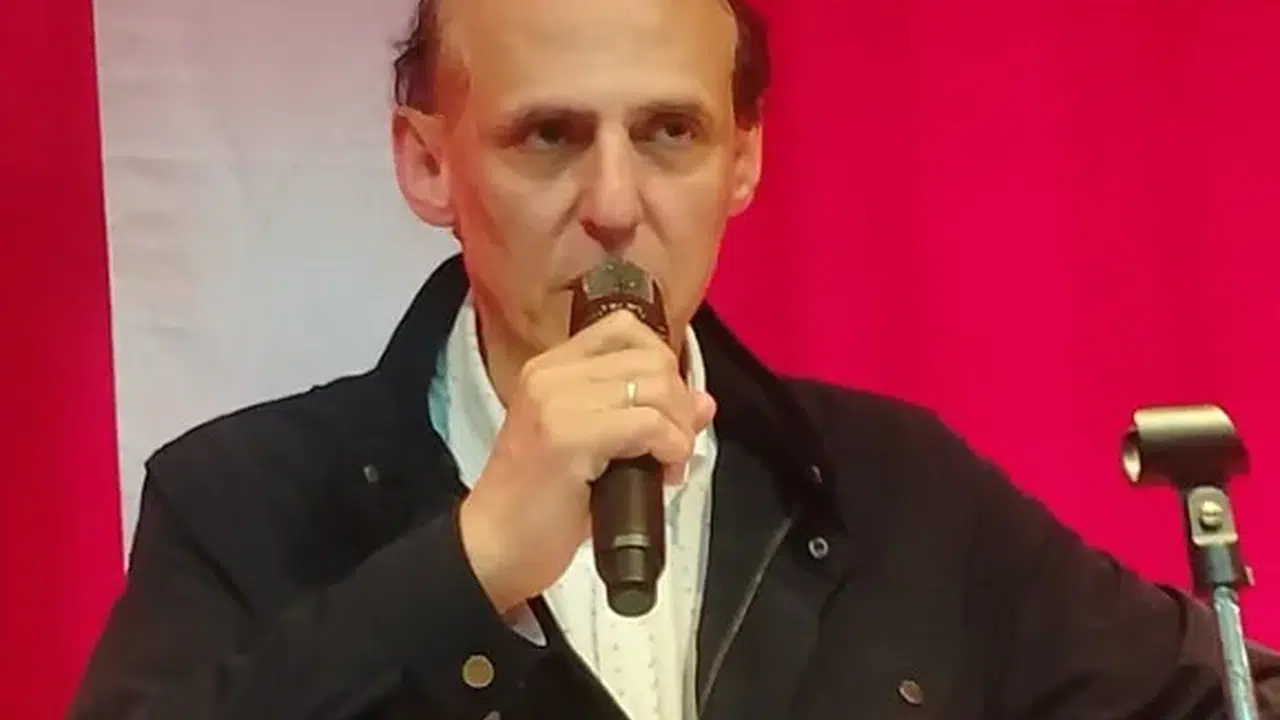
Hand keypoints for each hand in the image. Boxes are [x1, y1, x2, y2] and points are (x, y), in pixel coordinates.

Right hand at [458, 311, 716, 614]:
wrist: (494, 548)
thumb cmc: (539, 504)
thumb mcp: (594, 448)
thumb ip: (643, 415)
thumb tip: (702, 402)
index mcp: (550, 369)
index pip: (626, 328)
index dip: (664, 365)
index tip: (666, 409)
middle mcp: (550, 375)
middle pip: (652, 357)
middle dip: (680, 404)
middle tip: (672, 446)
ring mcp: (556, 402)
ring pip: (657, 386)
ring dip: (679, 429)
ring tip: (667, 463)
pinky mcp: (567, 436)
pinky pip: (648, 424)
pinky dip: (671, 448)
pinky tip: (662, 473)